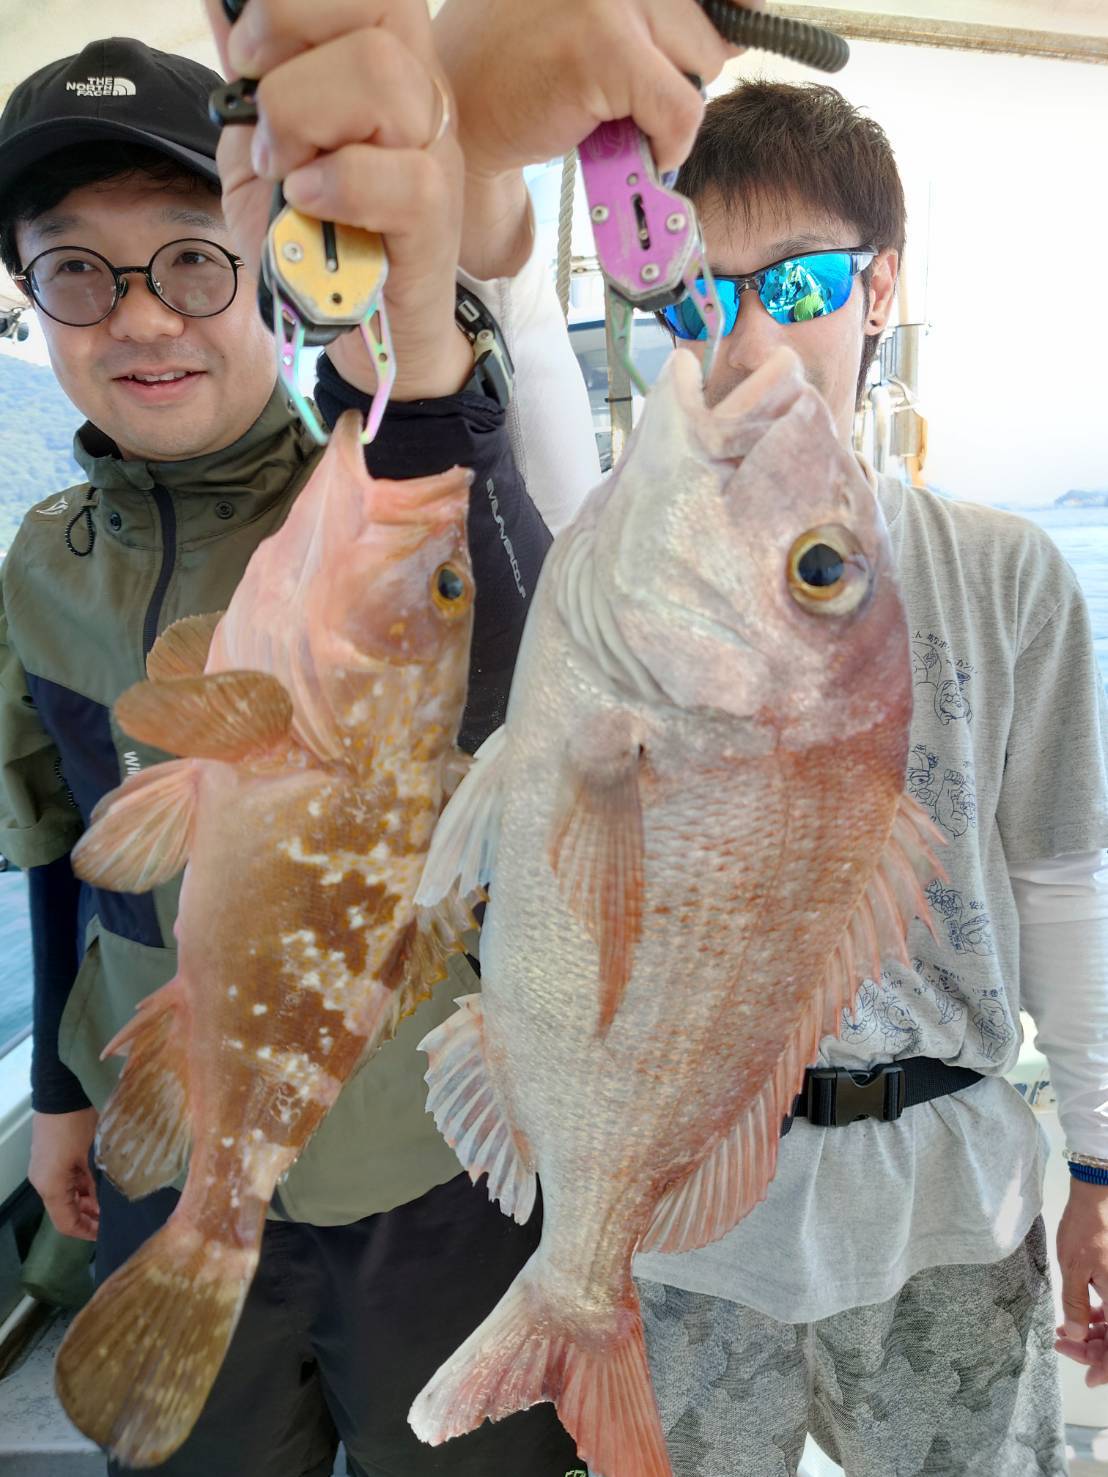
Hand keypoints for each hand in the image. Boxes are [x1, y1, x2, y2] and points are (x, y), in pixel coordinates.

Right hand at [28, 1107, 99, 1241]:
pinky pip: (66, 1181)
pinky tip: (100, 1186)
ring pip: (67, 1195)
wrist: (61, 1092)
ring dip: (86, 1201)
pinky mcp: (51, 1158)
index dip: (85, 1231)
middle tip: (112, 1218)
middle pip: (65, 1210)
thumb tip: (104, 1205)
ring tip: (110, 1203)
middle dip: (88, 1216)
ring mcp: (45, 1170)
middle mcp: (44, 1182)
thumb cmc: (75, 1124)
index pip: (65, 1222)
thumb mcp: (89, 1157)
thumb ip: (95, 1184)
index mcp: (50, 1186)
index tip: (105, 1233)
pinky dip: (82, 1186)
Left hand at [203, 0, 471, 400]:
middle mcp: (420, 96)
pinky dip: (337, 186)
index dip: (290, 6)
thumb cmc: (317, 239)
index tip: (249, 60)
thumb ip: (249, 74)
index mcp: (385, 61)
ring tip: (287, 172)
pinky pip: (403, 176)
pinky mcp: (436, 218)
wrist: (360, 328)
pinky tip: (309, 206)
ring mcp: (436, 154)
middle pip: (375, 14)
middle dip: (287, 51)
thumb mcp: (262, 143)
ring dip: (304, 118)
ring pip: (384, 78)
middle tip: (263, 121)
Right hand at [435, 0, 756, 180]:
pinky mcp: (602, 45)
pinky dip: (666, 142)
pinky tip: (627, 143)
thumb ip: (662, 9)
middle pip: (715, 21)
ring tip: (616, 108)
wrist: (463, 117)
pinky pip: (680, 108)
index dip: (736, 11)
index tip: (744, 22)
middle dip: (686, 67)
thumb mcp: (602, 15)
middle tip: (630, 88)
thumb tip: (750, 14)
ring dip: (671, 103)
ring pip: (704, 62)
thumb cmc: (530, 68)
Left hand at [1054, 1178, 1107, 1386]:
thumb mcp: (1073, 1268)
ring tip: (1063, 1333)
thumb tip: (1074, 1334)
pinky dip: (1096, 1318)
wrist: (1096, 1197)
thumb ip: (1075, 1304)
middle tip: (1063, 1346)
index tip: (1089, 1378)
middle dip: (1093, 1350)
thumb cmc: (1086, 1229)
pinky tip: (1075, 1317)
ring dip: (1093, 1335)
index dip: (1107, 1368)